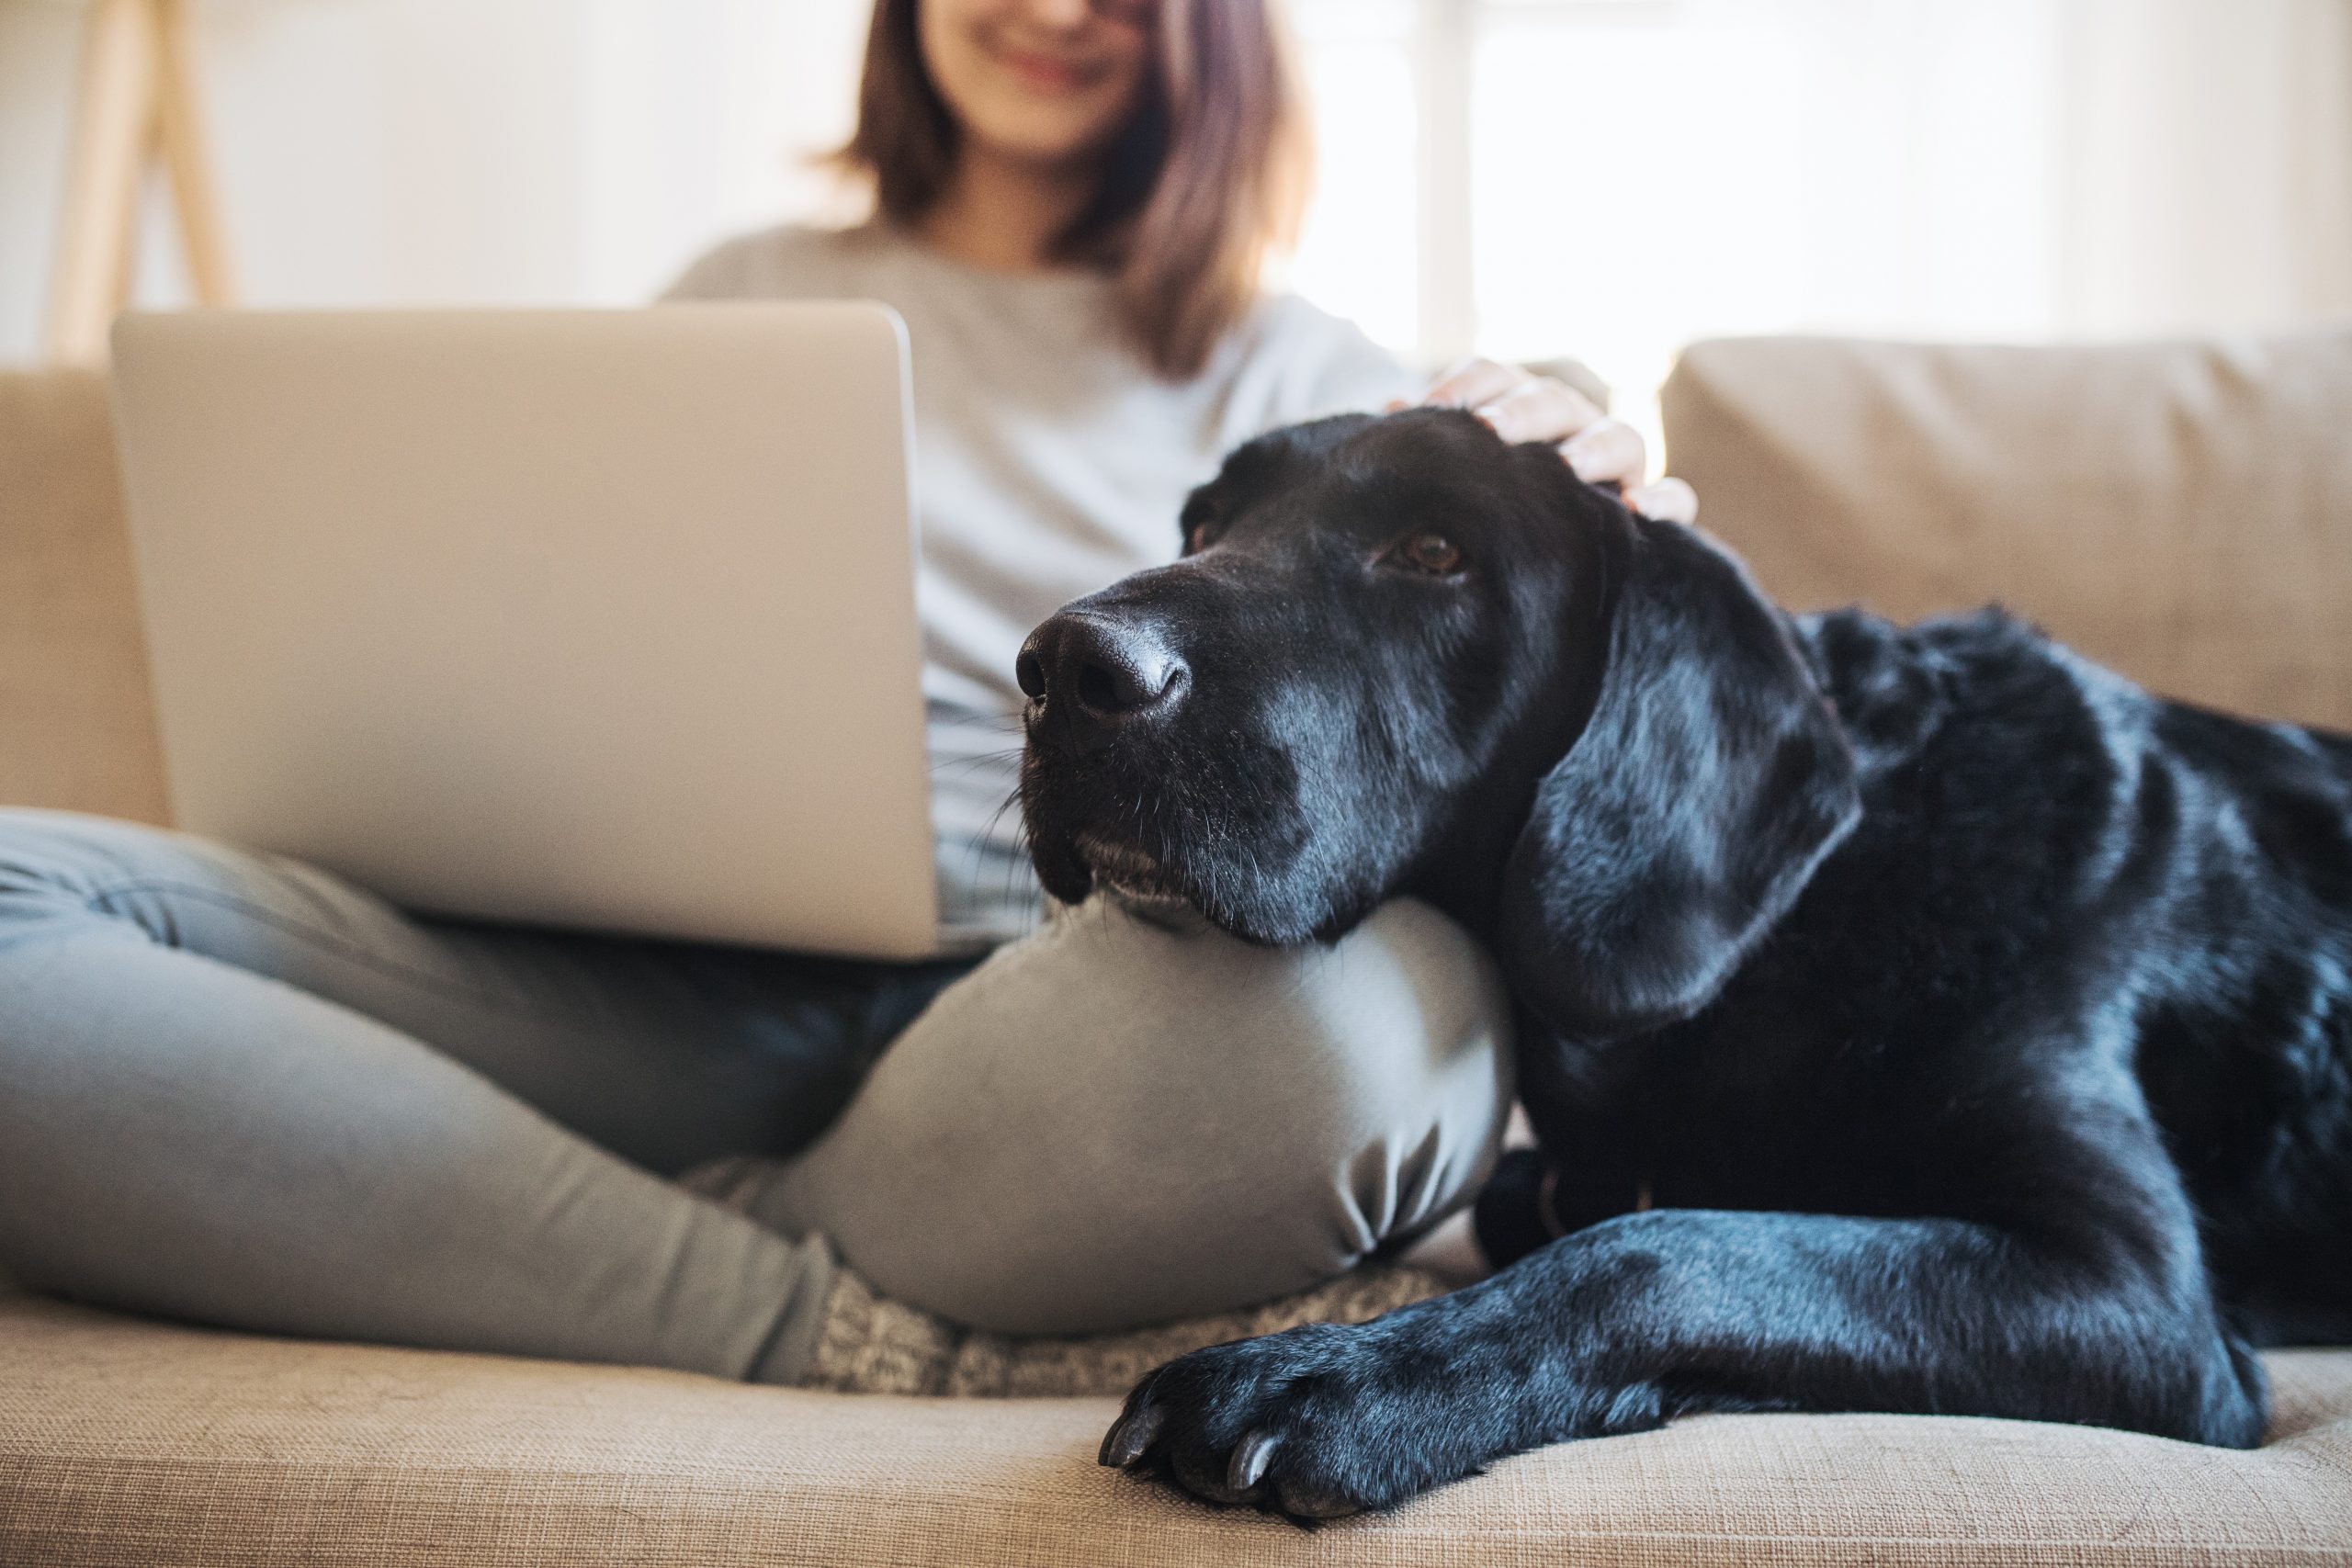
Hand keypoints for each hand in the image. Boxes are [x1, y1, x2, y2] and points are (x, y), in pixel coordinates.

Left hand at [1417, 359, 1698, 524]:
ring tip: (1570, 468)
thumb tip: (1391, 416)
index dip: (1465, 385)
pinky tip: (1639, 510)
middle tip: (1491, 433)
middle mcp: (1570, 424)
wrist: (1539, 572)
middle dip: (1522, 412)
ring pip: (1621, 437)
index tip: (1431, 409)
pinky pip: (1676, 497)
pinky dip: (1665, 500)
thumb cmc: (1483, 512)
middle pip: (1554, 401)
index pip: (1494, 377)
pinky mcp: (1650, 505)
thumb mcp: (1454, 478)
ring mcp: (1616, 462)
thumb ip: (1431, 447)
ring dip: (1595, 448)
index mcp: (1515, 407)